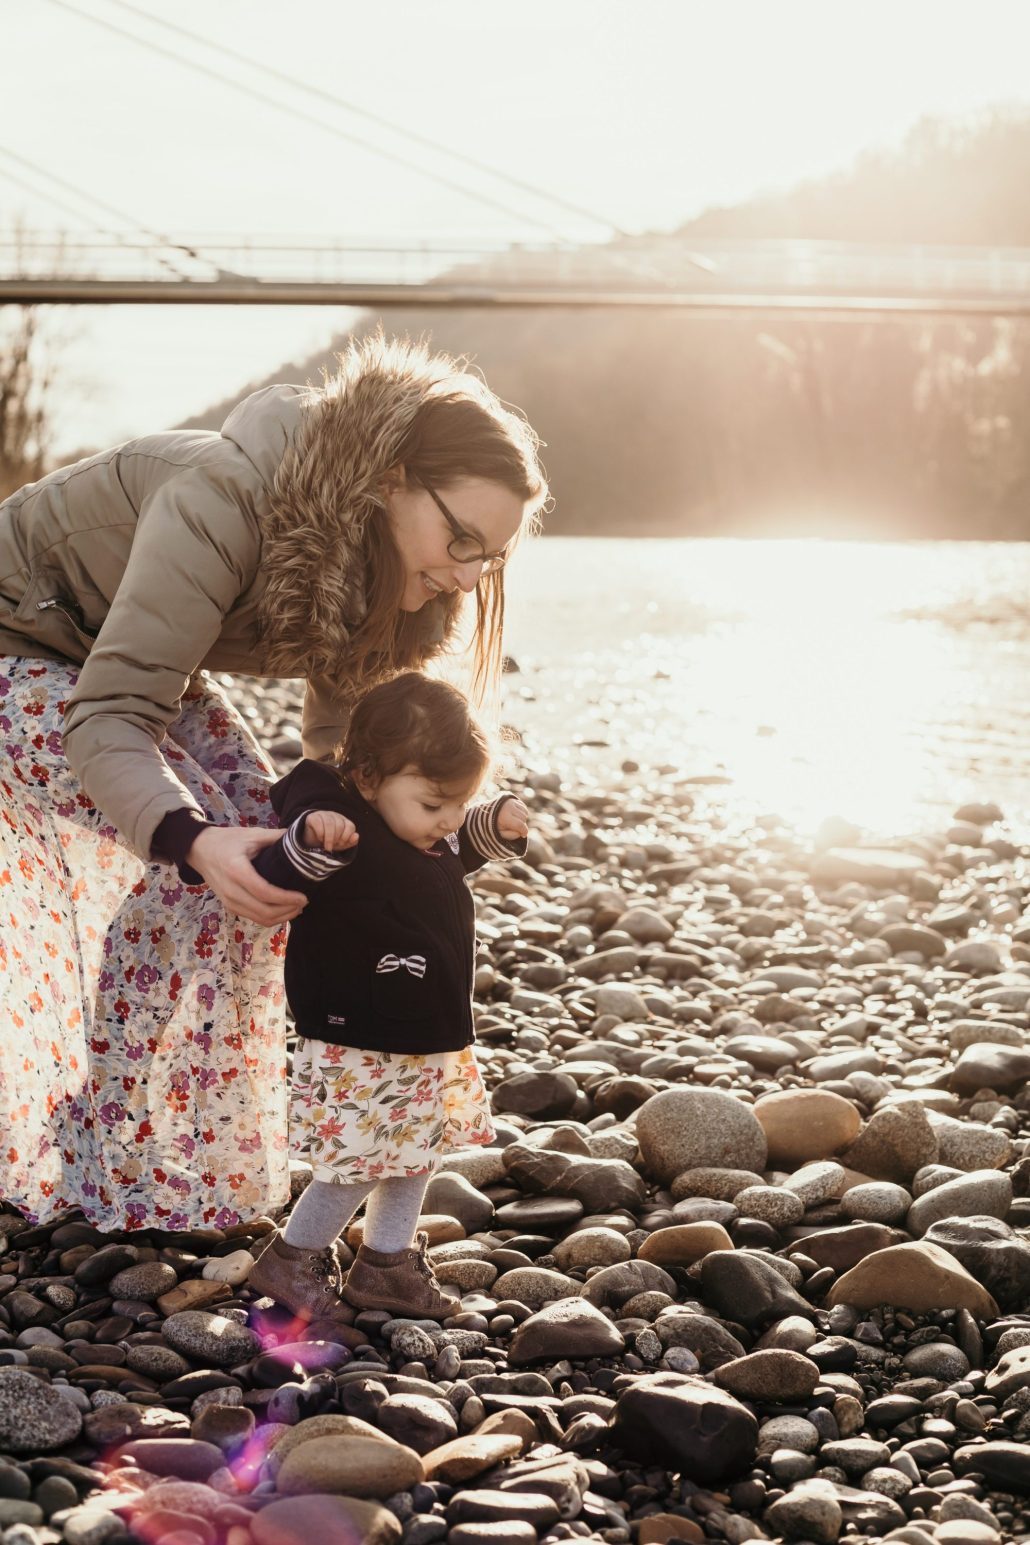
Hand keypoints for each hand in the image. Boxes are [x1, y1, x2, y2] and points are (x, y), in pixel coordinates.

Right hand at [187, 826, 307, 925]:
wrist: (199, 850)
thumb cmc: (226, 840)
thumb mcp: (251, 834)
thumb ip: (275, 837)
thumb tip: (301, 838)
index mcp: (237, 870)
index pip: (265, 892)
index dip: (287, 898)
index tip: (303, 896)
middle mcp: (231, 891)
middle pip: (264, 911)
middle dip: (288, 910)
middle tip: (304, 902)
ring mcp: (229, 901)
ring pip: (260, 919)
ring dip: (281, 917)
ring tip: (296, 907)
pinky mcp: (229, 907)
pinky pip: (253, 918)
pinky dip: (270, 917)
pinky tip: (282, 910)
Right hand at [303, 810, 358, 852]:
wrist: (311, 841)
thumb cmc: (328, 842)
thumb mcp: (340, 844)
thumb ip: (350, 841)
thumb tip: (356, 836)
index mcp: (344, 821)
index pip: (350, 826)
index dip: (346, 837)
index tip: (341, 844)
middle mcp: (335, 816)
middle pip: (339, 825)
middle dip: (336, 838)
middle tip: (332, 847)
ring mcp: (323, 815)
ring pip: (329, 824)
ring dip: (329, 838)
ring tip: (327, 846)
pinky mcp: (312, 817)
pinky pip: (318, 823)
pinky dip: (320, 833)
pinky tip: (319, 838)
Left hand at [497, 796, 528, 839]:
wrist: (486, 812)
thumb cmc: (494, 825)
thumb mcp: (500, 833)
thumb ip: (511, 836)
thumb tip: (521, 833)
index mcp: (504, 817)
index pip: (519, 825)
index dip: (524, 831)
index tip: (523, 835)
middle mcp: (508, 807)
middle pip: (523, 818)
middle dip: (522, 825)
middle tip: (516, 829)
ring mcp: (511, 801)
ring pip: (525, 812)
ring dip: (523, 819)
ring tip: (515, 823)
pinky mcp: (513, 799)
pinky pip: (524, 807)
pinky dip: (523, 813)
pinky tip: (516, 816)